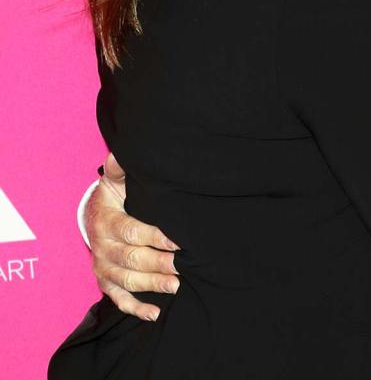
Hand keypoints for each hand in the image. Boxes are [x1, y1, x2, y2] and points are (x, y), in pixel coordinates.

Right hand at [85, 153, 179, 320]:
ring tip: (176, 286)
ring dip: (151, 285)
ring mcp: (103, 266)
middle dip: (158, 263)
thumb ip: (121, 168)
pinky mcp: (105, 281)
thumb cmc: (113, 196)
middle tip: (182, 267)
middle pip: (131, 259)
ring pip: (127, 280)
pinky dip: (135, 307)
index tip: (177, 240)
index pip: (131, 231)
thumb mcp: (116, 180)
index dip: (154, 236)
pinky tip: (154, 313)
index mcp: (107, 221)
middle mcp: (103, 247)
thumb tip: (124, 152)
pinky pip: (118, 298)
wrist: (92, 217)